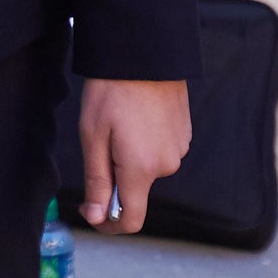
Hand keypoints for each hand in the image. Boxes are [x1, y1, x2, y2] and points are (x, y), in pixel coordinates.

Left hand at [78, 77, 189, 234]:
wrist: (144, 53)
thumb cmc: (112, 91)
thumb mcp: (92, 136)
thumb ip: (97, 181)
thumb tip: (96, 217)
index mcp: (141, 169)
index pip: (131, 219)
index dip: (110, 225)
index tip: (92, 214)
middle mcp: (166, 165)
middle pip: (135, 188)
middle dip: (114, 175)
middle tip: (99, 138)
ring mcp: (179, 149)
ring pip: (146, 167)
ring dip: (129, 156)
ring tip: (118, 121)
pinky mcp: (184, 134)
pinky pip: (159, 150)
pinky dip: (144, 142)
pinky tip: (135, 116)